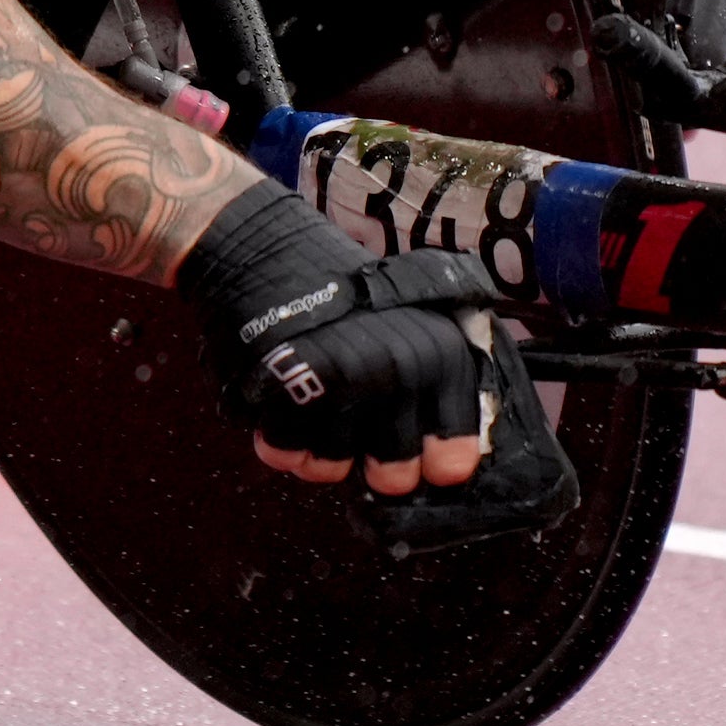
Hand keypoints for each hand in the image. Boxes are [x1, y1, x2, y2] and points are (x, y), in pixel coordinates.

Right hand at [178, 190, 494, 496]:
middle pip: (393, 476)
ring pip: (333, 469)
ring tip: (313, 400)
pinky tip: (281, 401)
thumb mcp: (417, 324)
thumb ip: (441, 386)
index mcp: (443, 356)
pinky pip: (285, 453)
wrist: (265, 249)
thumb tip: (459, 460)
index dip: (430, 462)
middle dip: (371, 463)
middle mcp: (403, 371)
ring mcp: (346, 381)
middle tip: (354, 423)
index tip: (418, 453)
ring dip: (317, 448)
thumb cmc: (343, 295)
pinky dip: (277, 437)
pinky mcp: (290, 388)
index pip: (456, 458)